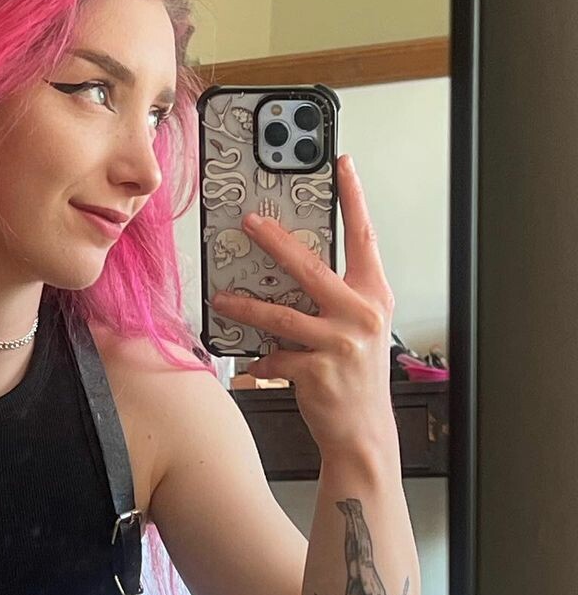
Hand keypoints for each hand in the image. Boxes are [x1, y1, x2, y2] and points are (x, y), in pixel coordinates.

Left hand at [209, 154, 396, 453]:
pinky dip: (260, 359)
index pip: (364, 236)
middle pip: (311, 268)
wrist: (363, 430)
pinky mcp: (318, 372)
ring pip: (281, 314)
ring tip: (222, 298)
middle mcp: (361, 314)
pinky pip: (275, 356)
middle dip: (276, 241)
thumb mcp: (358, 328)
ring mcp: (340, 344)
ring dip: (246, 306)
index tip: (342, 164)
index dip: (354, 198)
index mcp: (373, 296)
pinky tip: (254, 363)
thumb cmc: (355, 376)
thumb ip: (336, 296)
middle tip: (249, 222)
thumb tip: (292, 266)